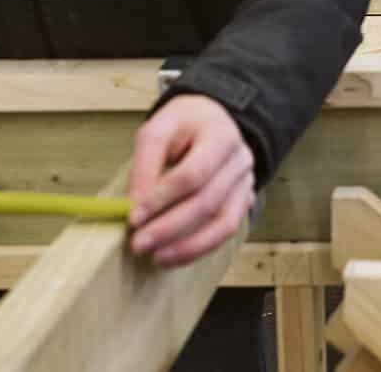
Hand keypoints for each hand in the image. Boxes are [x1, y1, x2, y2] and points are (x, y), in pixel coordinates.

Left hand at [127, 95, 255, 267]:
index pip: (194, 173)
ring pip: (223, 223)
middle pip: (208, 201)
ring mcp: (246, 184)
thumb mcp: (159, 128)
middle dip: (170, 227)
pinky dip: (198, 249)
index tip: (133, 217)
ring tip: (156, 257)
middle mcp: (241, 161)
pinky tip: (173, 257)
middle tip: (138, 244)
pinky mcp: (243, 203)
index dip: (163, 198)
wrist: (212, 122)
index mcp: (222, 136)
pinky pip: (226, 233)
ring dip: (187, 246)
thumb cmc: (184, 126)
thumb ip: (145, 163)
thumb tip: (134, 205)